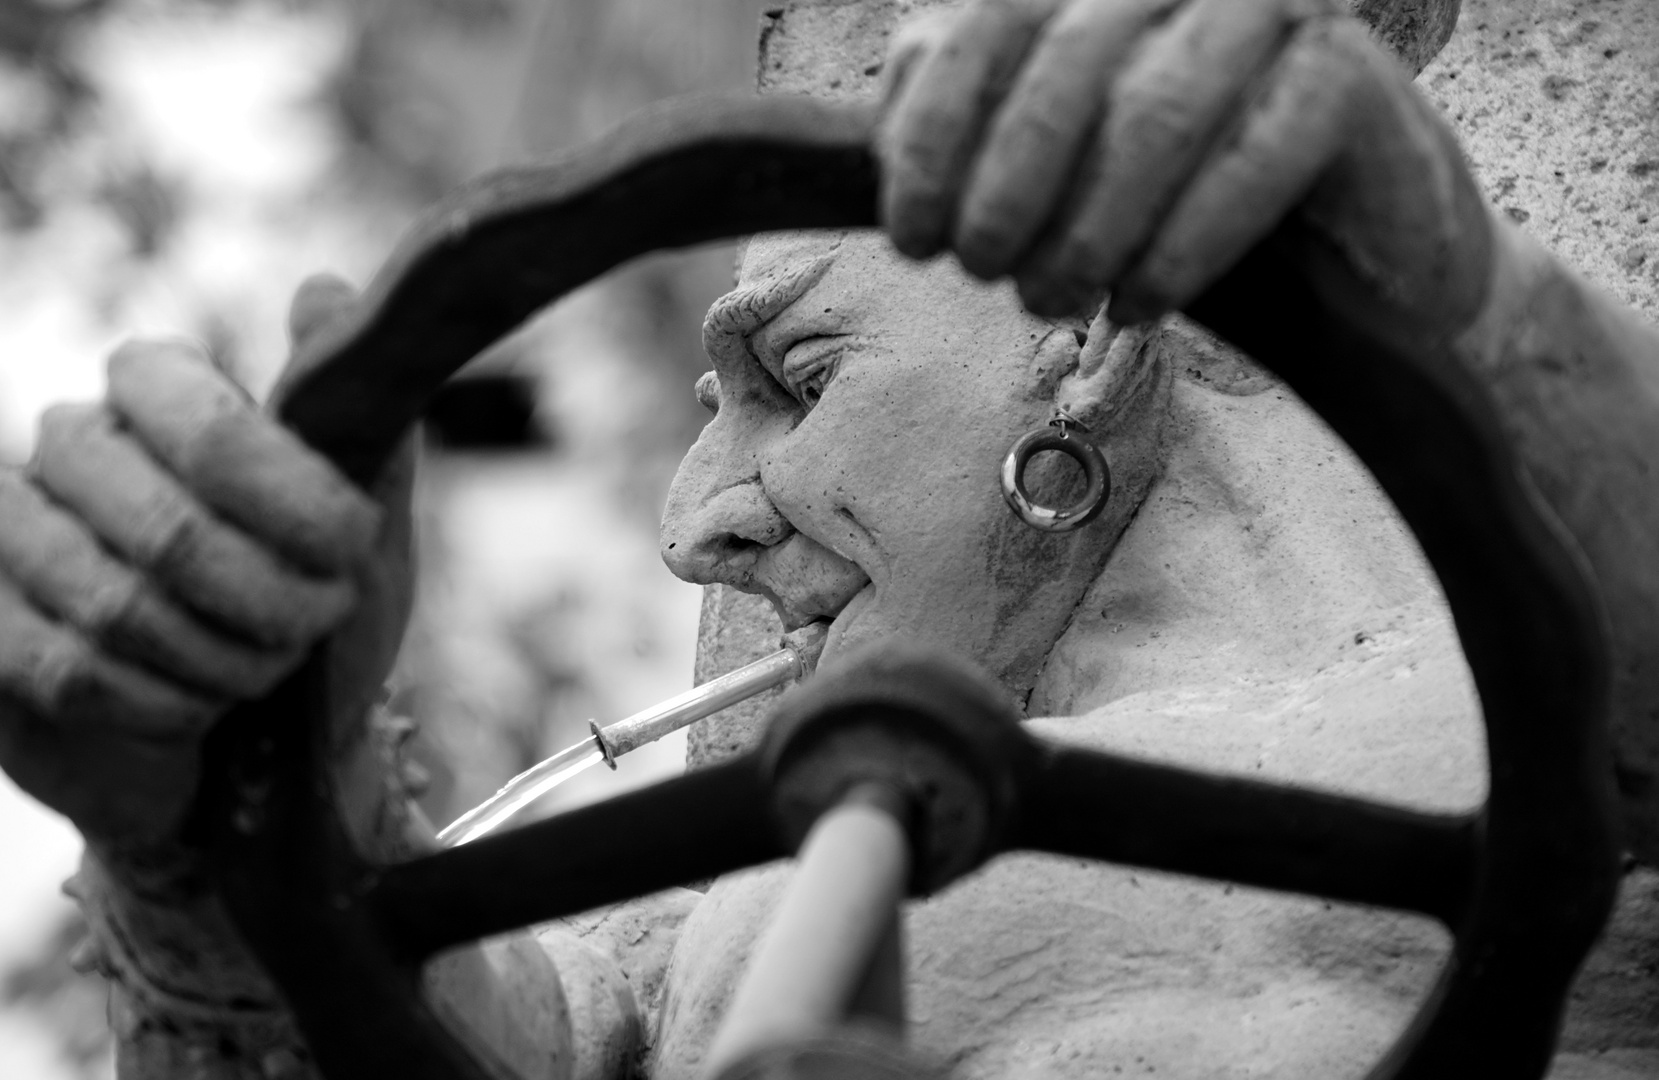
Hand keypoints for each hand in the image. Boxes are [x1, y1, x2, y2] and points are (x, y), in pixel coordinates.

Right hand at [0, 276, 410, 855]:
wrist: (256, 743)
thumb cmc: (313, 608)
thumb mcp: (364, 523)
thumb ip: (356, 419)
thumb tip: (327, 289)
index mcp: (163, 393)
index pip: (204, 421)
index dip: (292, 498)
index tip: (356, 547)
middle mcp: (74, 444)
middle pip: (172, 528)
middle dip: (271, 599)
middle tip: (319, 620)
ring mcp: (14, 533)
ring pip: (121, 607)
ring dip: (225, 658)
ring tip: (265, 667)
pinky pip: (73, 671)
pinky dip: (165, 704)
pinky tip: (201, 705)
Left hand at [877, 0, 1491, 339]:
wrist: (1343, 248)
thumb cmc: (1166, 200)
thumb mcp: (1043, 159)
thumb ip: (965, 123)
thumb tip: (891, 145)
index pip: (987, 24)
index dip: (932, 139)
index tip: (912, 240)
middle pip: (1064, 69)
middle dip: (1007, 193)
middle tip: (989, 276)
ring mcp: (1272, 11)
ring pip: (1155, 115)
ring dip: (1087, 231)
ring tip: (1055, 300)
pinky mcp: (1346, 80)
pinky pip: (1249, 164)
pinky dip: (1179, 251)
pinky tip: (1139, 304)